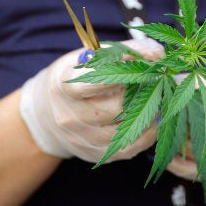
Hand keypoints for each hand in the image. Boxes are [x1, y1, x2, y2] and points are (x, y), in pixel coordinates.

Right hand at [19, 38, 164, 162]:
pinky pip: (126, 150)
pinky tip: (152, 123)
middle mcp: (69, 114)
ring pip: (123, 131)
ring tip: (158, 102)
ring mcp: (80, 137)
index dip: (122, 77)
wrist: (46, 113)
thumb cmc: (77, 77)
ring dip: (147, 117)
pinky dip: (145, 137)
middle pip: (115, 108)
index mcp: (64, 85)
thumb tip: (159, 54)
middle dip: (141, 95)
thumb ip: (124, 52)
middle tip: (158, 85)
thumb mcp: (90, 57)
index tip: (149, 67)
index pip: (91, 84)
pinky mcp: (92, 154)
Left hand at [167, 65, 205, 181]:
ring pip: (186, 152)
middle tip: (160, 108)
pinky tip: (166, 149)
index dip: (182, 103)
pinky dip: (173, 162)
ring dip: (169, 139)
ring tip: (161, 124)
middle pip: (191, 133)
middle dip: (171, 121)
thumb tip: (175, 80)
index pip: (204, 112)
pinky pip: (190, 172)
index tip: (169, 94)